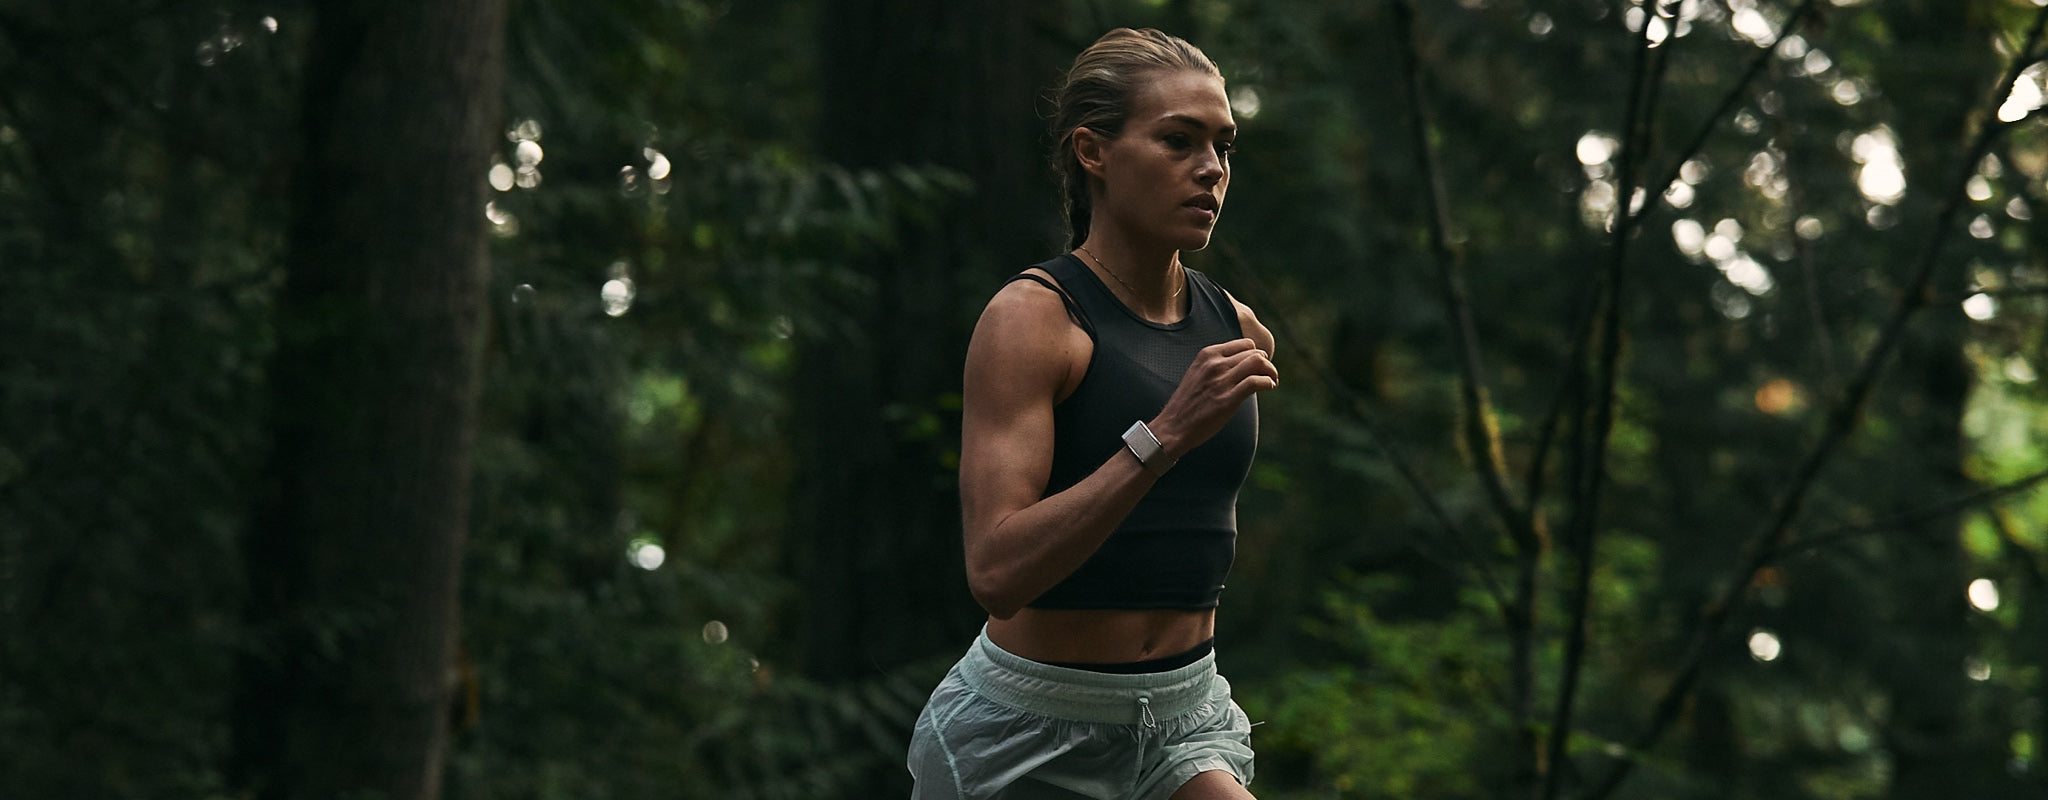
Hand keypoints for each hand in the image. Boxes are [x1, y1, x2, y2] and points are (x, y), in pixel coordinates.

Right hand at [1148, 338, 1276, 456]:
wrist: (1173, 427)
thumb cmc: (1188, 404)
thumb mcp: (1198, 373)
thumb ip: (1217, 365)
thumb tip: (1243, 364)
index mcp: (1207, 354)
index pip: (1244, 344)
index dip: (1256, 353)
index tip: (1259, 366)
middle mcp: (1215, 364)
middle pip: (1254, 352)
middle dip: (1266, 363)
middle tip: (1270, 375)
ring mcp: (1221, 381)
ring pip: (1258, 362)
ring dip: (1271, 371)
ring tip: (1272, 380)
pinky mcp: (1228, 399)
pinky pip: (1256, 382)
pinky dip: (1268, 382)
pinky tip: (1270, 387)